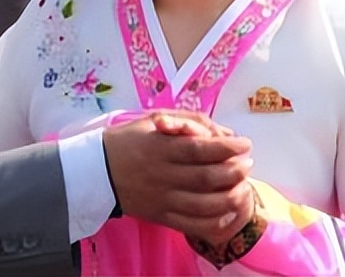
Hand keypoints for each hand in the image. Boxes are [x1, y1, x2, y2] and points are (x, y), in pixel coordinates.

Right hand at [102, 112, 253, 243]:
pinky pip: (193, 226)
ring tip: (242, 186)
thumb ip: (189, 121)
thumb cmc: (129, 140)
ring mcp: (162, 199)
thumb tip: (224, 132)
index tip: (244, 143)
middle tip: (247, 163)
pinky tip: (226, 212)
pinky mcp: (161, 217)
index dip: (228, 147)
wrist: (97, 170)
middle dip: (235, 171)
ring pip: (205, 205)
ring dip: (231, 197)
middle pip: (207, 178)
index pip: (201, 149)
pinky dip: (215, 222)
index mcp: (160, 148)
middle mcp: (162, 175)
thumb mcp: (153, 119)